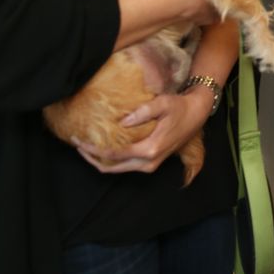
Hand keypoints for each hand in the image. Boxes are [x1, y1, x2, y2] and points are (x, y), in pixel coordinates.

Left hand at [73, 87, 210, 175]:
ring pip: (118, 170)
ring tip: (85, 147)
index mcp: (150, 149)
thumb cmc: (179, 107)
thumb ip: (142, 112)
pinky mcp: (151, 163)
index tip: (78, 141)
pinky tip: (102, 148)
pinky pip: (125, 166)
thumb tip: (121, 122)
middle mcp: (148, 163)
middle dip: (91, 159)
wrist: (197, 114)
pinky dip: (111, 160)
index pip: (114, 154)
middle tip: (76, 145)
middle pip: (112, 168)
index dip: (93, 149)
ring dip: (100, 161)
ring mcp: (150, 165)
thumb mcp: (163, 104)